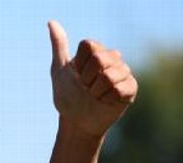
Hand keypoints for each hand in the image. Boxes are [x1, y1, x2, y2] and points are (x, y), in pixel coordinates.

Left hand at [48, 21, 137, 137]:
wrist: (76, 121)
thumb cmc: (68, 96)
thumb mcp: (58, 70)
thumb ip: (58, 46)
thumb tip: (51, 22)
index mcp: (96, 51)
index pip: (90, 46)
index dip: (80, 65)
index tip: (77, 76)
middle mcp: (112, 58)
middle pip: (100, 58)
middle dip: (87, 79)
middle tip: (86, 88)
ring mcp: (123, 72)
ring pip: (109, 76)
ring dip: (96, 91)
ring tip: (95, 96)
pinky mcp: (131, 88)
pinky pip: (120, 88)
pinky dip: (107, 99)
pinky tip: (105, 102)